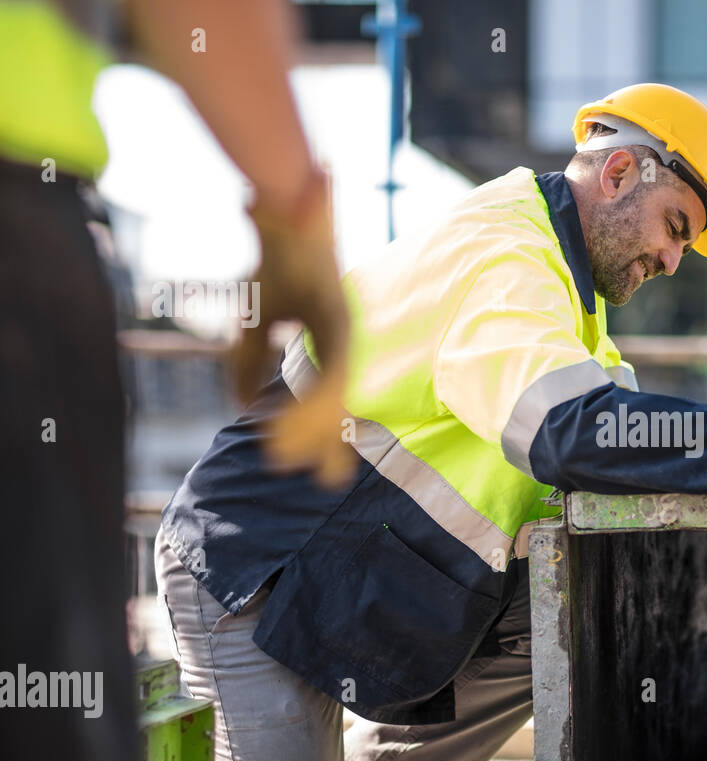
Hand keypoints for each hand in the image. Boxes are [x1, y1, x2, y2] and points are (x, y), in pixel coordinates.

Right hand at [233, 168, 354, 487]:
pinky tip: (306, 424)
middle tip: (331, 483)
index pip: (330, 397)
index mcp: (330, 341)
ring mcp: (346, 330)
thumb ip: (248, 365)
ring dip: (312, 428)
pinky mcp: (339, 320)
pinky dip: (313, 399)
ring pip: (336, 393)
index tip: (326, 469)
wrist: (282, 213)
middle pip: (340, 402)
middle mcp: (343, 339)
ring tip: (290, 459)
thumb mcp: (255, 324)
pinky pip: (330, 371)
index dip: (325, 433)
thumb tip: (242, 406)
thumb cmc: (272, 264)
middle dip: (331, 443)